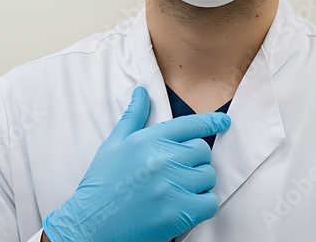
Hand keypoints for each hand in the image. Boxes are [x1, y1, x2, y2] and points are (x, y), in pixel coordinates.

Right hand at [42, 86, 229, 241]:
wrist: (92, 224)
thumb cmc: (102, 184)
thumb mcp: (113, 145)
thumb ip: (133, 117)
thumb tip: (142, 92)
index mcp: (147, 140)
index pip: (189, 125)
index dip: (211, 122)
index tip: (223, 121)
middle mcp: (162, 159)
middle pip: (202, 150)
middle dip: (195, 159)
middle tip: (177, 170)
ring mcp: (171, 186)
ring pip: (207, 176)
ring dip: (198, 183)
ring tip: (177, 189)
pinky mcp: (178, 212)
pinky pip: (209, 202)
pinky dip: (202, 204)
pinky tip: (184, 205)